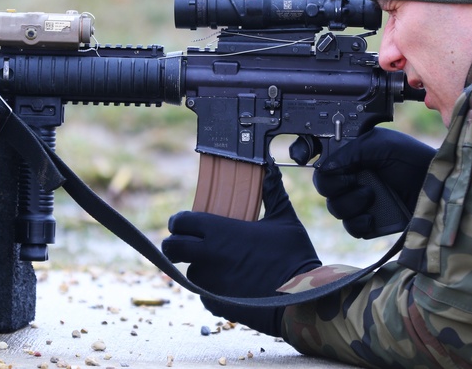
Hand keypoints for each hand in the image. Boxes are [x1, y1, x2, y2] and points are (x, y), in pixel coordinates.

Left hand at [161, 163, 319, 335]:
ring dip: (199, 267)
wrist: (300, 297)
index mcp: (220, 232)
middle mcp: (208, 256)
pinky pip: (205, 292)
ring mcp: (209, 282)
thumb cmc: (293, 255)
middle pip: (172, 248)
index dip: (179, 221)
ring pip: (189, 272)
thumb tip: (271, 167)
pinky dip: (213, 288)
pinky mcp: (214, 303)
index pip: (180, 222)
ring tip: (220, 265)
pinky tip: (233, 284)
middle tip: (187, 243)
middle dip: (175, 244)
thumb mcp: (284, 219)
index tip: (183, 223)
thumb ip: (272, 192)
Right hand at [314, 128, 434, 238]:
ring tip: (371, 195)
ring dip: (350, 203)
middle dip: (335, 185)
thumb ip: (351, 152)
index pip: (320, 159)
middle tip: (354, 180)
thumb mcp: (381, 145)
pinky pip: (350, 227)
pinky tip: (372, 216)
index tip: (311, 162)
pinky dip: (358, 223)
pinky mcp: (369, 221)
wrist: (437, 186)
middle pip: (322, 185)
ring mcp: (358, 200)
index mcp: (350, 155)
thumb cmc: (413, 159)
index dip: (309, 158)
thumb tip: (324, 167)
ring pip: (335, 208)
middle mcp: (351, 177)